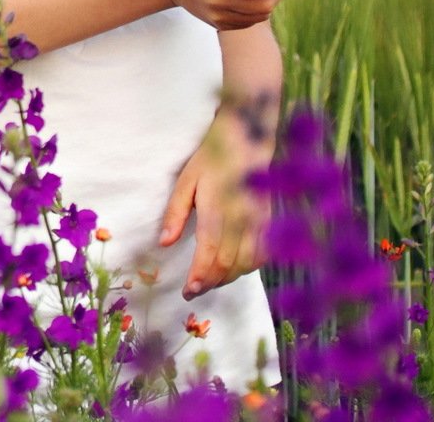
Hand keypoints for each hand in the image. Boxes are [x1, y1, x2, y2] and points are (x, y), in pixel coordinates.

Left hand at [158, 115, 273, 299]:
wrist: (247, 143)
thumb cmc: (212, 160)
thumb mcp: (185, 181)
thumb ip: (175, 213)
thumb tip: (164, 242)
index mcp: (218, 209)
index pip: (210, 252)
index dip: (200, 276)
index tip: (188, 290)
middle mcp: (241, 219)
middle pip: (228, 264)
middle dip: (210, 282)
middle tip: (192, 291)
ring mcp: (258, 223)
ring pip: (246, 263)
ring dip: (227, 278)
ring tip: (208, 282)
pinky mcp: (268, 222)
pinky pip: (262, 255)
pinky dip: (247, 268)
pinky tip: (233, 270)